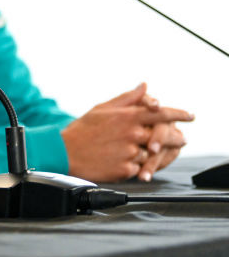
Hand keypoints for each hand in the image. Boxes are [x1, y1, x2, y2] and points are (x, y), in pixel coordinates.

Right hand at [62, 83, 193, 181]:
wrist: (65, 153)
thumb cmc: (83, 130)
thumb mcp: (103, 108)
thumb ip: (128, 98)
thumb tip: (145, 87)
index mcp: (127, 116)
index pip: (162, 113)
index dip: (180, 114)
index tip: (190, 115)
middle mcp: (132, 134)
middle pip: (165, 136)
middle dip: (176, 137)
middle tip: (180, 138)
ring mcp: (130, 153)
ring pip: (154, 154)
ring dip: (154, 153)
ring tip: (147, 152)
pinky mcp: (126, 170)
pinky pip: (142, 169)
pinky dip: (141, 166)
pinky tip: (131, 163)